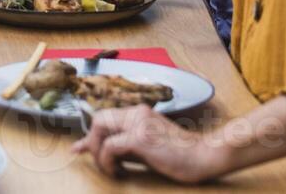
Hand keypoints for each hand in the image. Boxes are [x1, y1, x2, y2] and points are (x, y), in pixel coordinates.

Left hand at [72, 104, 228, 183]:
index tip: (78, 148)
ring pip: (99, 129)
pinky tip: (118, 172)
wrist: (206, 156)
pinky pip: (110, 147)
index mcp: (140, 113)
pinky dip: (107, 161)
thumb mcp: (151, 146)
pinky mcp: (141, 138)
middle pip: (98, 120)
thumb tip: (107, 152)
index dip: (90, 134)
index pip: (105, 117)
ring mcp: (139, 124)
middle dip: (91, 142)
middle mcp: (137, 113)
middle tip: (95, 161)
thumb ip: (129, 146)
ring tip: (111, 170)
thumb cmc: (182, 155)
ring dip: (98, 153)